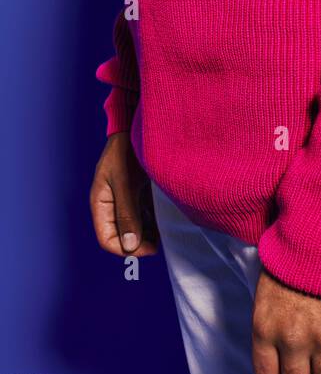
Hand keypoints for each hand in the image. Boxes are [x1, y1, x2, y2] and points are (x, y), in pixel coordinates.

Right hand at [90, 131, 159, 256]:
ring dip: (149, 232)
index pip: (107, 239)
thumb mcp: (125, 182)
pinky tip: (167, 218)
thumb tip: (129, 246)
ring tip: (166, 231)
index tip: (150, 248)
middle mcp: (111, 203)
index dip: (126, 249)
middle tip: (162, 241)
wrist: (135, 123)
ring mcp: (124, 197)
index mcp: (101, 202)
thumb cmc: (126, 149)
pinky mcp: (137, 190)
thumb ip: (127, 213)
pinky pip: (144, 213)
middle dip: (140, 242)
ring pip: (135, 225)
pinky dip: (154, 219)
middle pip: (122, 235)